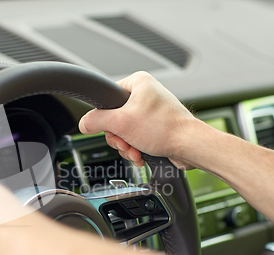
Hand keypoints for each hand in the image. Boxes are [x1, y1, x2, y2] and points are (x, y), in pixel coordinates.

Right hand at [79, 72, 199, 168]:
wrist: (190, 146)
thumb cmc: (165, 129)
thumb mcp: (121, 123)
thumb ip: (97, 121)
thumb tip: (84, 123)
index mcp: (138, 82)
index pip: (107, 98)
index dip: (106, 117)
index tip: (112, 128)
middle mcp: (145, 94)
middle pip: (115, 118)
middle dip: (119, 137)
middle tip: (126, 142)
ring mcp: (151, 111)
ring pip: (125, 131)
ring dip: (127, 145)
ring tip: (136, 151)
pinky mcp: (156, 126)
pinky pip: (136, 137)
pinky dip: (136, 148)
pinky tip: (141, 154)